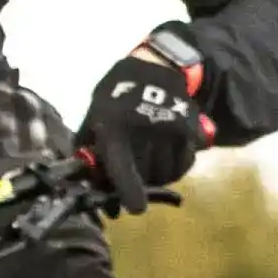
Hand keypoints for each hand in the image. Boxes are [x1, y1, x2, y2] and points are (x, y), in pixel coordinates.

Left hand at [79, 31, 213, 212]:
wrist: (152, 69)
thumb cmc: (115, 99)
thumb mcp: (93, 118)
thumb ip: (87, 151)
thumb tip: (87, 185)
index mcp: (115, 128)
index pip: (123, 167)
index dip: (130, 191)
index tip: (137, 208)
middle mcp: (145, 128)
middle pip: (147, 175)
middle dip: (140, 183)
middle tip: (134, 180)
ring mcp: (170, 128)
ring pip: (167, 173)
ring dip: (158, 177)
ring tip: (150, 165)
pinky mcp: (190, 129)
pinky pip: (185, 163)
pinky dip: (176, 168)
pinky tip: (166, 159)